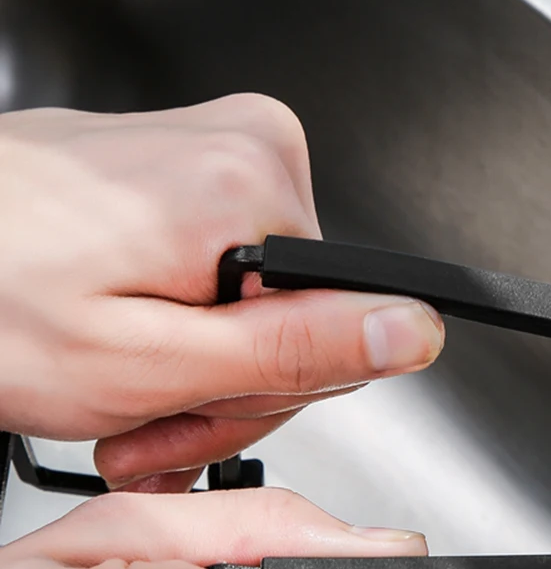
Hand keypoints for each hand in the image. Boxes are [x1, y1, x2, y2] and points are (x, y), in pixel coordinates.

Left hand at [0, 95, 444, 490]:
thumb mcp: (151, 361)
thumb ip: (295, 349)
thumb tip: (411, 331)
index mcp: (250, 193)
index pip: (345, 329)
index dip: (270, 395)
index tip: (192, 412)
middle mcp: (247, 152)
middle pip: (300, 321)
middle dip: (224, 390)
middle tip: (143, 416)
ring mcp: (215, 152)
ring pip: (262, 309)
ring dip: (196, 370)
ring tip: (120, 394)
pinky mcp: (189, 167)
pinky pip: (226, 274)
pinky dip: (180, 328)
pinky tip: (126, 350)